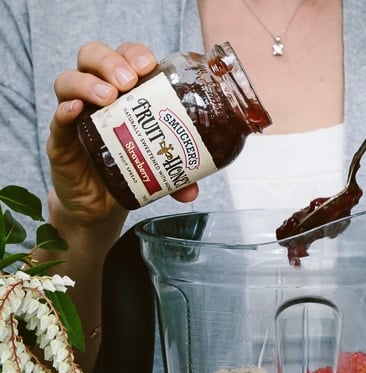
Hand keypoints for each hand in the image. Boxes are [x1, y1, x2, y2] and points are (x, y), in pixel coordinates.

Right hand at [47, 41, 198, 227]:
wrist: (101, 205)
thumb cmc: (129, 172)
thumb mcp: (157, 170)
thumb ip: (176, 178)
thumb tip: (190, 193)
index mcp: (123, 92)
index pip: (124, 57)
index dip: (134, 54)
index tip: (148, 66)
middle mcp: (95, 96)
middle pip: (93, 57)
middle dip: (110, 62)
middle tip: (128, 82)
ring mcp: (75, 116)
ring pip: (68, 81)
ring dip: (88, 83)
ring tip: (107, 97)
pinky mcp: (60, 141)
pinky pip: (56, 120)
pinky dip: (64, 111)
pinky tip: (75, 110)